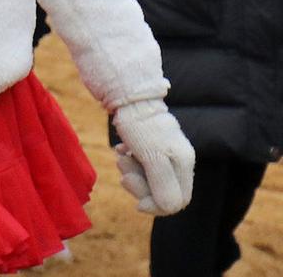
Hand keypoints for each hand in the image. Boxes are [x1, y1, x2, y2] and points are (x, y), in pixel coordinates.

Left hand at [113, 99, 194, 214]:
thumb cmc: (140, 126)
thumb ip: (162, 184)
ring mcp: (166, 152)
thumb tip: (168, 208)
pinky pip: (141, 164)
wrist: (129, 96)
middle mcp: (179, 159)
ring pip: (150, 178)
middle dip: (140, 187)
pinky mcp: (152, 145)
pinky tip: (122, 150)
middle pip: (162, 191)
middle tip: (123, 171)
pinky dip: (130, 162)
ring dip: (132, 173)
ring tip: (120, 156)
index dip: (156, 206)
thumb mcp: (151, 158)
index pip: (178, 202)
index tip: (136, 202)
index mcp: (184, 164)